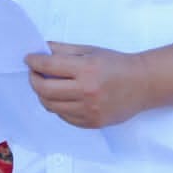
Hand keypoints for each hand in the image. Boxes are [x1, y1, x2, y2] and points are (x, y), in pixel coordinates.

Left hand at [25, 43, 146, 128]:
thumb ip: (64, 50)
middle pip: (44, 90)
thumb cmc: (117, 65)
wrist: (143, 84)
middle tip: (33, 73)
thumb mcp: (91, 51)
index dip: (34, 62)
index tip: (29, 59)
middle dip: (33, 80)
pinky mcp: (92, 123)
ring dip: (43, 94)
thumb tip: (41, 50)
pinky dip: (58, 106)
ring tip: (46, 85)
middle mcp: (87, 91)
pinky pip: (64, 117)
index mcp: (87, 69)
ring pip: (51, 106)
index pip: (49, 66)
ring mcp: (90, 110)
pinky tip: (62, 97)